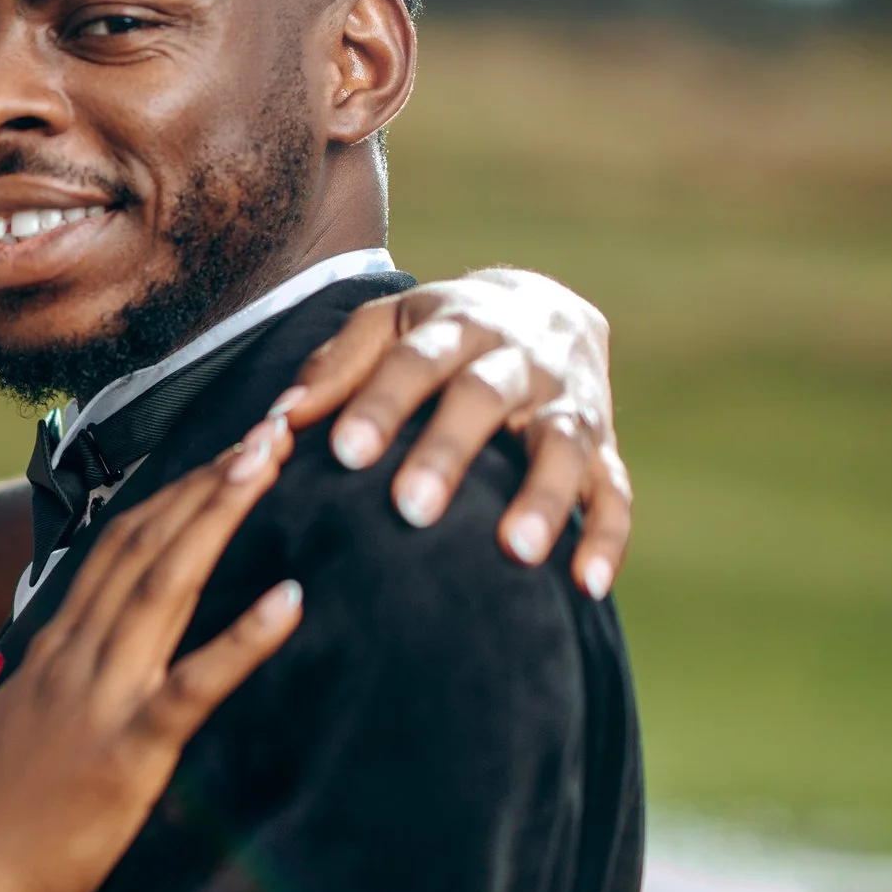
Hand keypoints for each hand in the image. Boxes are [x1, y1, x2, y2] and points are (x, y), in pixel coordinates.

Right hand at [0, 416, 302, 891]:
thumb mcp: (23, 727)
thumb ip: (62, 683)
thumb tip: (93, 657)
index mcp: (55, 648)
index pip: (119, 545)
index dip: (176, 490)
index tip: (225, 445)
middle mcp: (77, 656)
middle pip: (147, 543)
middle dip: (211, 477)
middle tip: (272, 419)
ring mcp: (100, 699)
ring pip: (167, 586)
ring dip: (220, 516)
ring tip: (271, 459)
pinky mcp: (127, 753)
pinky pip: (193, 685)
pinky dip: (244, 638)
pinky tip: (291, 600)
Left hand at [272, 270, 629, 596]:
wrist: (543, 308)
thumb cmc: (436, 336)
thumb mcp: (385, 327)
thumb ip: (334, 369)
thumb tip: (276, 421)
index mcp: (455, 326)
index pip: (414, 361)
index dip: (381, 404)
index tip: (343, 453)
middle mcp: (517, 358)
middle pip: (485, 397)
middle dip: (450, 452)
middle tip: (411, 508)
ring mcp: (567, 401)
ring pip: (562, 443)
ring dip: (544, 497)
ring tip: (515, 552)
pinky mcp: (604, 446)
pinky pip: (615, 490)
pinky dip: (608, 536)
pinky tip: (589, 584)